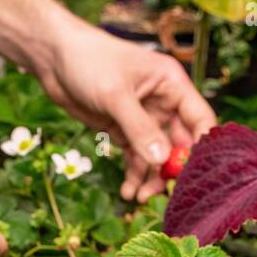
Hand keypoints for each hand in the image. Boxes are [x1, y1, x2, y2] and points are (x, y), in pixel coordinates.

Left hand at [36, 25, 214, 202]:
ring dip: (151, 179)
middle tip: (164, 195)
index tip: (195, 175)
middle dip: (173, 171)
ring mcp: (144, 119)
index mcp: (172, 85)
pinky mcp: (124, 131)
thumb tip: (162, 160)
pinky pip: (136, 158)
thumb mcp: (116, 95)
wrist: (54, 57)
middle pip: (180, 145)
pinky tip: (127, 192)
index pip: (200, 120)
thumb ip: (139, 128)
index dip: (202, 148)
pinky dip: (134, 176)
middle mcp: (163, 103)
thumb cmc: (89, 61)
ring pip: (157, 157)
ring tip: (139, 198)